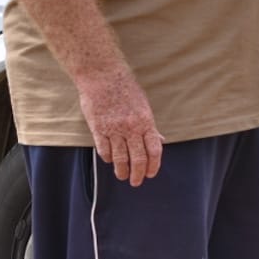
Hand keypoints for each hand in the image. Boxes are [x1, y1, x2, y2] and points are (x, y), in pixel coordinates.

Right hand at [76, 71, 163, 186]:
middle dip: (137, 174)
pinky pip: (104, 149)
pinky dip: (108, 158)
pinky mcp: (98, 128)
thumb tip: (160, 140)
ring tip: (122, 176)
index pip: (154, 150)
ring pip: (120, 158)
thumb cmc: (126, 89)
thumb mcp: (144, 106)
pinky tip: (110, 161)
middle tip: (135, 182)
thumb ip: (150, 126)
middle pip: (137, 158)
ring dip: (122, 170)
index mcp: (146, 122)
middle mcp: (131, 128)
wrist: (103, 75)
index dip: (153, 166)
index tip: (150, 174)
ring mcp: (114, 129)